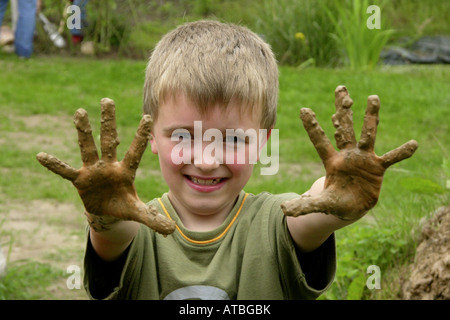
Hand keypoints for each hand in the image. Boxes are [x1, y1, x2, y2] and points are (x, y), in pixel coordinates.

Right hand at [36, 98, 175, 234]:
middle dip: (108, 122)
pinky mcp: (80, 179)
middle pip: (109, 140)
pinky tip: (41, 156)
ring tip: (80, 112)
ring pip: (88, 147)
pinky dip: (55, 165)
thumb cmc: (124, 206)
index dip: (140, 136)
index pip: (135, 151)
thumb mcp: (138, 213)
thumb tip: (172, 230)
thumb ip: (153, 219)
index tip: (148, 117)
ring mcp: (94, 170)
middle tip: (108, 100)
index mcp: (126, 171)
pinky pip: (65, 171)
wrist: (107, 212)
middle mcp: (110, 165)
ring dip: (83, 131)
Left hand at [281, 85, 417, 220]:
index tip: (304, 109)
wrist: (352, 207)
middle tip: (340, 89)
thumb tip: (284, 209)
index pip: (319, 141)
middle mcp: (347, 155)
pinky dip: (401, 152)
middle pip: (344, 129)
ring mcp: (364, 159)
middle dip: (342, 110)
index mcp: (331, 161)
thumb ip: (303, 205)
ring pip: (367, 134)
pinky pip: (391, 158)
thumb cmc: (334, 202)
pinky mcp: (377, 168)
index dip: (312, 127)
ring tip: (373, 97)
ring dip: (370, 117)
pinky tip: (413, 144)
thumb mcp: (319, 205)